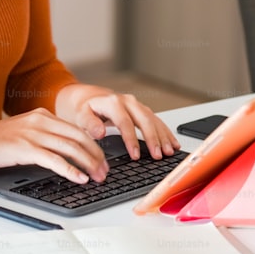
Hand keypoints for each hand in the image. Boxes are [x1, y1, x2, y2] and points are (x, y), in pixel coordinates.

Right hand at [0, 109, 109, 183]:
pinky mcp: (25, 149)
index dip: (93, 145)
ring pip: (71, 148)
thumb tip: (61, 154)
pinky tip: (79, 178)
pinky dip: (70, 170)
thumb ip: (41, 137)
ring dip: (88, 164)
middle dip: (96, 156)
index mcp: (42, 116)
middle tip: (105, 171)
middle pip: (79, 138)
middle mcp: (40, 121)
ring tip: (98, 177)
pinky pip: (54, 160)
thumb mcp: (21, 133)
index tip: (102, 159)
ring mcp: (33, 134)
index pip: (76, 129)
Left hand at [54, 83, 180, 160]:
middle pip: (144, 120)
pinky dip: (166, 133)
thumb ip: (90, 124)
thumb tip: (100, 132)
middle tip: (158, 155)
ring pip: (153, 120)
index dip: (131, 139)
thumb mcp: (81, 115)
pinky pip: (157, 121)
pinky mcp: (142, 110)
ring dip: (162, 136)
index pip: (125, 122)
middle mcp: (128, 102)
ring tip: (169, 152)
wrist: (90, 98)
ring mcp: (137, 105)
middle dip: (153, 139)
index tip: (135, 155)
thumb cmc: (86, 109)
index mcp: (112, 102)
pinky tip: (172, 143)